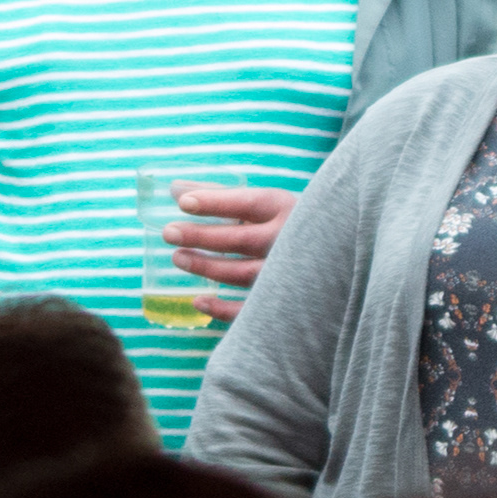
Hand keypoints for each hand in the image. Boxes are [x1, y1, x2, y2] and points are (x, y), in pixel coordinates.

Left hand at [159, 183, 296, 319]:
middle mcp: (289, 240)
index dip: (215, 203)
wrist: (327, 252)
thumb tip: (175, 189)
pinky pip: (251, 308)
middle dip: (200, 236)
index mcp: (285, 209)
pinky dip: (223, 308)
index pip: (247, 204)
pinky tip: (198, 300)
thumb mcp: (262, 202)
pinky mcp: (285, 299)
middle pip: (240, 240)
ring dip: (206, 267)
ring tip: (178, 258)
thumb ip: (220, 195)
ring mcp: (287, 272)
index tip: (184, 203)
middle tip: (169, 233)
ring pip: (242, 273)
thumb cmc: (288, 222)